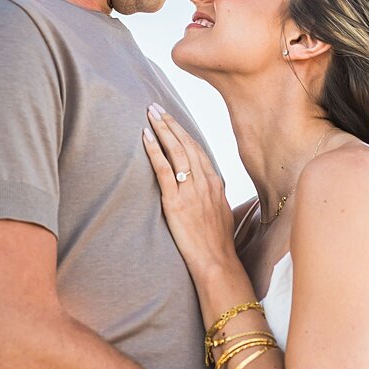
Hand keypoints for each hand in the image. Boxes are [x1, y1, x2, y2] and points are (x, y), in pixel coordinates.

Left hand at [142, 105, 234, 272]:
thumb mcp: (222, 215)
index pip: (199, 151)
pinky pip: (164, 170)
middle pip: (187, 145)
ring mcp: (192, 191)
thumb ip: (213, 198)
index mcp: (216, 184)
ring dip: (162, 129)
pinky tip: (146, 137)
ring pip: (177, 151)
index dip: (184, 133)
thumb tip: (207, 193)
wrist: (217, 261)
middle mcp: (206, 182)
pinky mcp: (177, 202)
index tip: (173, 119)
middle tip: (156, 106)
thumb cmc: (218, 244)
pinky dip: (154, 150)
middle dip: (171, 124)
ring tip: (150, 114)